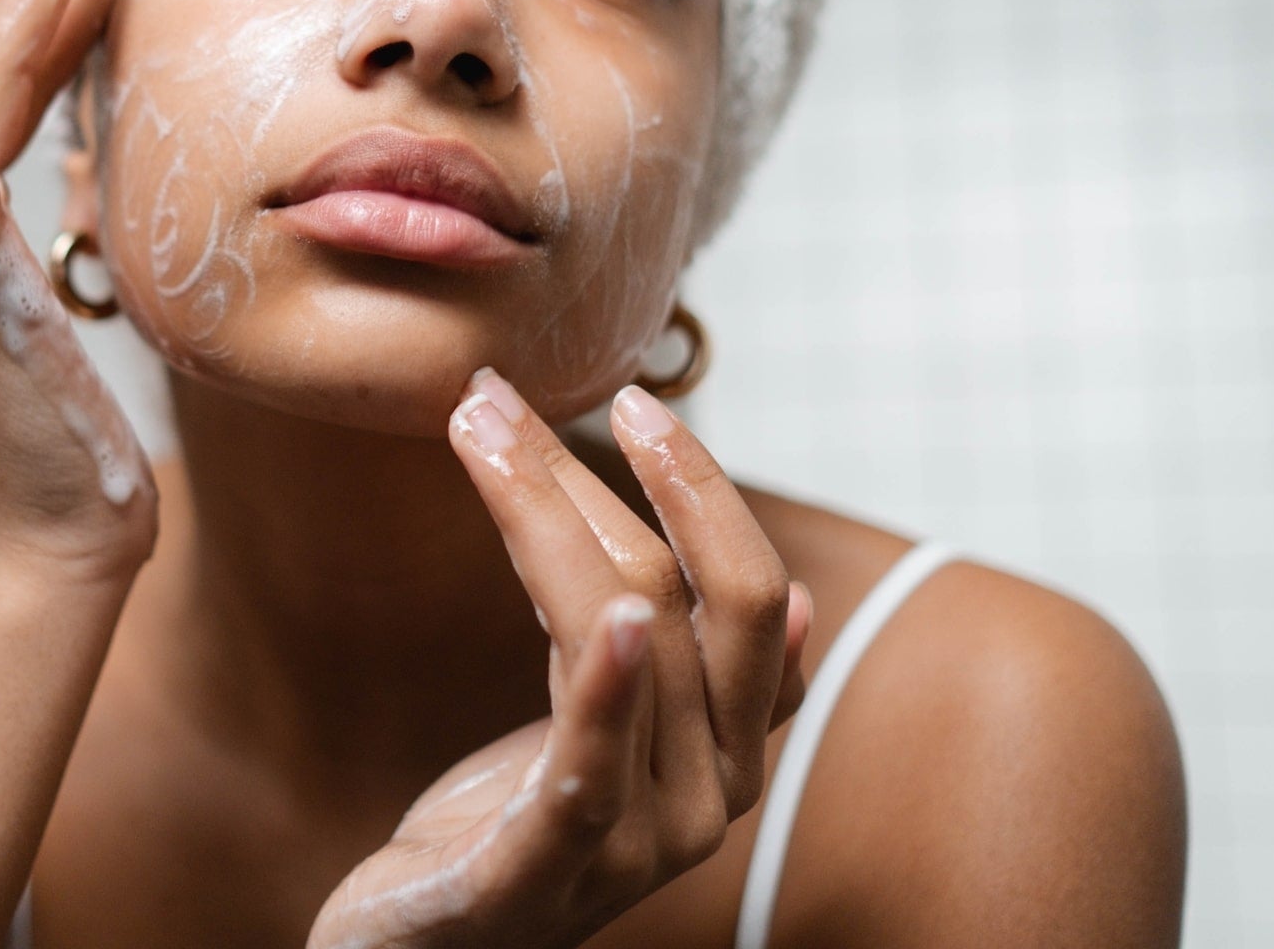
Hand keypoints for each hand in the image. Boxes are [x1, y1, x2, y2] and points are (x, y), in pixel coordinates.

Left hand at [307, 371, 812, 948]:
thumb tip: (795, 595)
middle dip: (604, 480)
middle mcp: (707, 800)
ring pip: (628, 643)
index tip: (635, 401)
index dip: (701, 491)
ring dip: (547, 515)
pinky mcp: (540, 880)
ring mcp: (635, 847)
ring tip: (477, 429)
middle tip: (498, 394)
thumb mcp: (596, 728)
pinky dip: (609, 689)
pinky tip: (613, 619)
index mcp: (726, 753)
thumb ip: (668, 659)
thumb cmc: (506, 831)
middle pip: (687, 601)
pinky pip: (591, 772)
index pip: (748, 594)